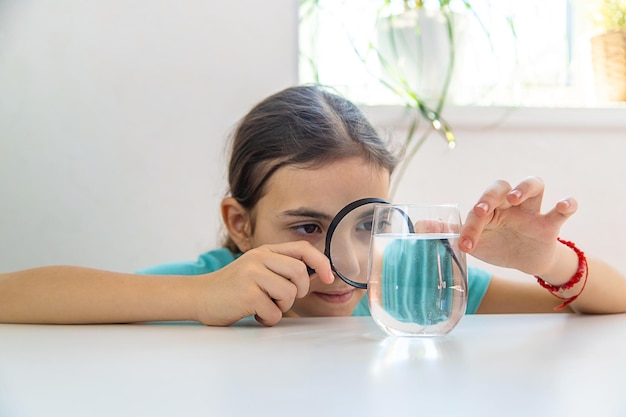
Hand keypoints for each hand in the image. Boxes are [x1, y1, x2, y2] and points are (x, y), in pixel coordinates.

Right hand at [194, 241, 332, 326]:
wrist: (199, 296)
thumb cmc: (232, 288)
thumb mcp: (257, 269)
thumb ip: (280, 269)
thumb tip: (315, 275)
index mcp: (265, 251)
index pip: (303, 249)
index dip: (321, 263)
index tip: (328, 278)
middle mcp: (259, 258)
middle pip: (300, 273)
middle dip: (298, 292)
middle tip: (281, 299)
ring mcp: (252, 274)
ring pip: (289, 294)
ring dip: (281, 307)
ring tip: (264, 306)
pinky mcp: (246, 293)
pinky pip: (274, 312)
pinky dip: (267, 319)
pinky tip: (254, 314)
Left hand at [459, 177, 576, 275]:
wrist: (524, 261)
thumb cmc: (496, 244)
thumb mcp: (473, 241)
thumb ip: (450, 231)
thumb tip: (421, 225)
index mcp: (490, 208)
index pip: (478, 207)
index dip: (470, 225)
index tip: (465, 243)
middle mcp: (510, 204)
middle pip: (502, 186)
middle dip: (491, 195)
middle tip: (483, 210)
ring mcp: (531, 211)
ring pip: (534, 184)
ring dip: (524, 187)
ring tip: (516, 198)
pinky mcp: (550, 224)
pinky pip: (563, 209)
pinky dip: (567, 204)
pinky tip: (564, 205)